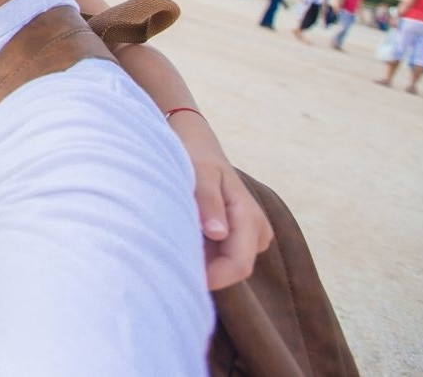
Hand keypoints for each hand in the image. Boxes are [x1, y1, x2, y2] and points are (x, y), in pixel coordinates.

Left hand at [171, 113, 272, 289]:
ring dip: (200, 261)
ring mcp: (245, 237)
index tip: (181, 275)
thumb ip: (208, 201)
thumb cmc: (197, 156)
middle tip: (167, 257)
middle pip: (231, 269)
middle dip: (204, 270)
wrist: (197, 145)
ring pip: (223, 265)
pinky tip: (178, 238)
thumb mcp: (200, 173)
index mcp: (249, 217)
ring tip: (171, 240)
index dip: (213, 277)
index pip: (238, 264)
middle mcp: (255, 232)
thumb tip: (218, 233)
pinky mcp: (233, 238)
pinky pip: (217, 257)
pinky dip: (198, 253)